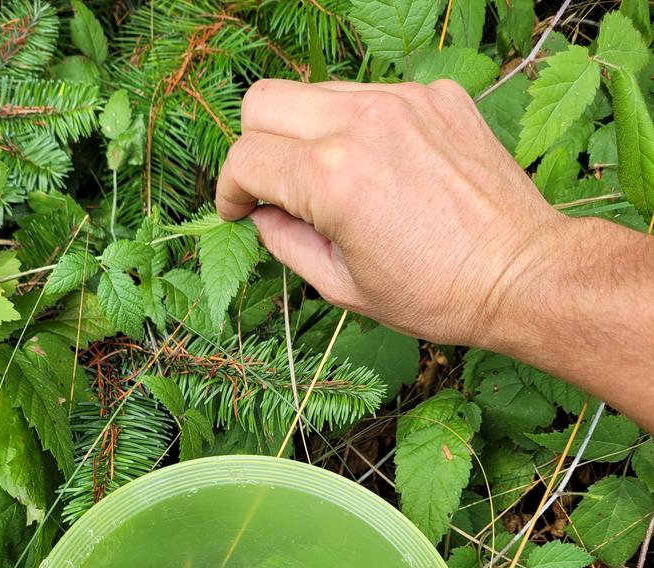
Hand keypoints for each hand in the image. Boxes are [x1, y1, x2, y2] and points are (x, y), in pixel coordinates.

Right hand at [215, 78, 562, 346]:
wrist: (519, 273)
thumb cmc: (435, 293)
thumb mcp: (342, 287)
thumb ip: (285, 242)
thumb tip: (261, 213)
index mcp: (332, 178)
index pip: (245, 157)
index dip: (231, 190)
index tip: (239, 210)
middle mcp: (362, 123)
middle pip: (265, 100)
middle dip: (256, 146)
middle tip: (275, 188)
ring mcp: (403, 100)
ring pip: (317, 92)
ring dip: (308, 134)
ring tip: (335, 181)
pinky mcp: (436, 95)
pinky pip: (371, 96)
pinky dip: (359, 127)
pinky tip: (384, 167)